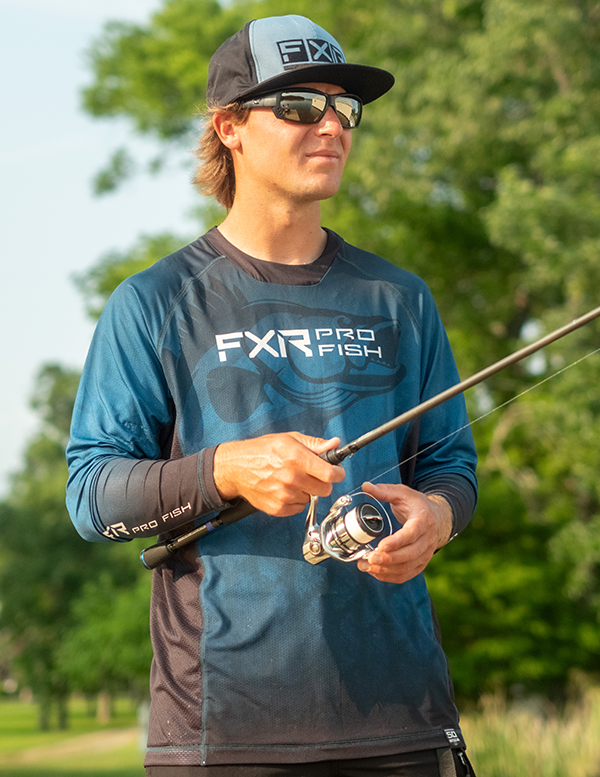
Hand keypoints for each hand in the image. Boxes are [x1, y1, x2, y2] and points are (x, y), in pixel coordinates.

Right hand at [213, 433, 344, 516]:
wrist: (236, 468)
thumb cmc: (262, 451)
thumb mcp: (289, 439)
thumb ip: (315, 444)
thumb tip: (335, 444)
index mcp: (297, 458)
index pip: (330, 474)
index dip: (337, 473)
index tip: (336, 471)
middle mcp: (292, 478)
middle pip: (325, 489)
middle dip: (323, 482)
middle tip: (313, 475)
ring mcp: (285, 495)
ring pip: (311, 498)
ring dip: (307, 491)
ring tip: (292, 480)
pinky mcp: (278, 508)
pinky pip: (299, 508)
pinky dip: (295, 500)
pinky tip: (284, 489)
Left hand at [356, 481, 452, 583]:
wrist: (437, 518)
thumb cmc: (417, 505)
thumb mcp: (403, 493)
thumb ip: (384, 491)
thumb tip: (366, 486)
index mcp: (423, 521)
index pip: (411, 534)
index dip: (397, 542)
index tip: (381, 546)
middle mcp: (427, 540)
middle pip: (410, 554)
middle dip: (388, 559)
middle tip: (370, 558)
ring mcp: (425, 554)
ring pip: (407, 567)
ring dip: (386, 570)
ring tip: (366, 565)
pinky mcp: (420, 564)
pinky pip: (406, 575)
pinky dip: (390, 576)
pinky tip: (375, 572)